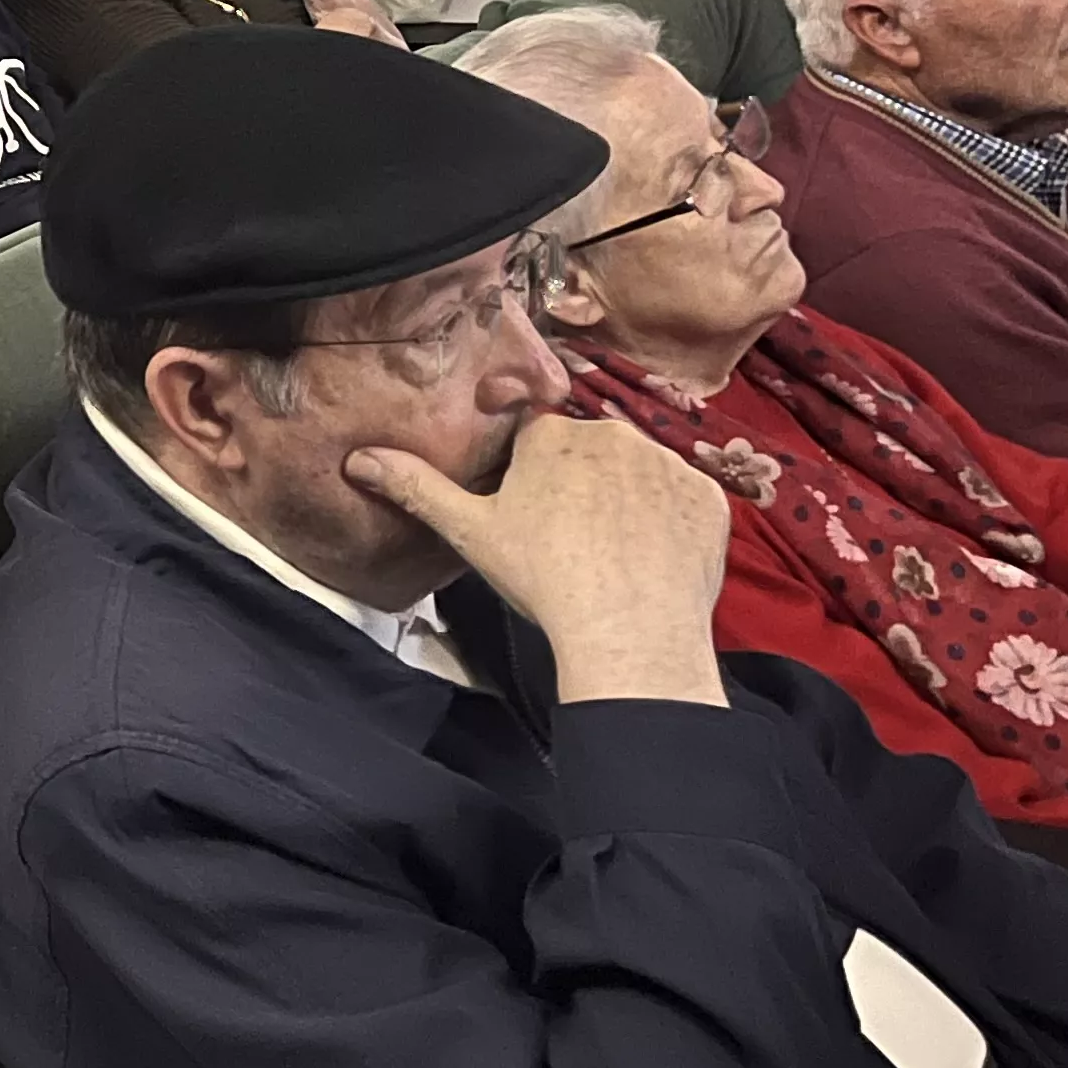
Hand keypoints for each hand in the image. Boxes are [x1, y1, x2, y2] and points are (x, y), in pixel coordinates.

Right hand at [344, 409, 728, 704]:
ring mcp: (668, 465)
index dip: (533, 476)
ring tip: (614, 555)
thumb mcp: (471, 533)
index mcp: (553, 436)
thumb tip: (358, 458)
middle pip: (592, 452)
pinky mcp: (708, 498)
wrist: (628, 633)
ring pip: (640, 474)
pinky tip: (653, 560)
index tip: (534, 513)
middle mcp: (613, 434)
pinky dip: (671, 524)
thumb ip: (416, 487)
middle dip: (583, 485)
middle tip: (572, 540)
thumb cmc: (545, 579)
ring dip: (629, 502)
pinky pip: (685, 500)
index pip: (538, 439)